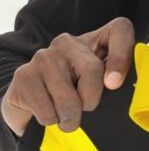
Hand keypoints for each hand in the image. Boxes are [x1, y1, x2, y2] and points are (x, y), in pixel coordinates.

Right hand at [0, 16, 135, 137]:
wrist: (32, 102)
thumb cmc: (75, 93)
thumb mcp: (101, 84)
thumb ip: (117, 81)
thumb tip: (115, 86)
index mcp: (95, 39)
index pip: (120, 30)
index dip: (122, 56)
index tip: (114, 84)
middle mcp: (68, 42)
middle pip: (93, 70)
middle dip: (91, 101)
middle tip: (85, 108)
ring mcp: (44, 56)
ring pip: (69, 99)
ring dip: (70, 118)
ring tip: (66, 115)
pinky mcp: (24, 75)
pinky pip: (47, 110)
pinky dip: (51, 120)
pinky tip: (47, 111)